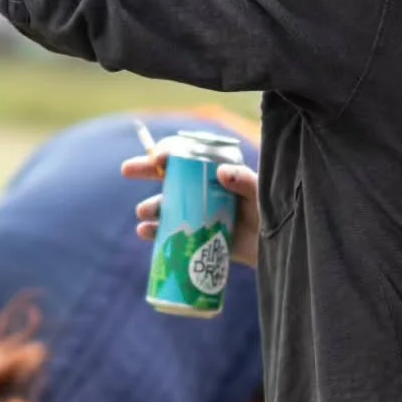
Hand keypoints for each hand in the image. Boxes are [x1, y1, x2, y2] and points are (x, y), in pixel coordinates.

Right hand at [123, 153, 261, 267]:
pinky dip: (154, 233)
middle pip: (169, 176)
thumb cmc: (271, 215)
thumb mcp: (261, 195)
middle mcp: (202, 190)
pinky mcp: (195, 238)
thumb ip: (246, 182)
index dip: (171, 152)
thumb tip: (221, 172)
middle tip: (127, 170)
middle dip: (146, 170)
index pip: (189, 154)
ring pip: (166, 206)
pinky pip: (169, 233)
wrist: (274, 250)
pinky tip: (145, 232)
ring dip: (150, 206)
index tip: (159, 157)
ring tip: (143, 212)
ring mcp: (196, 213)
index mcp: (216, 172)